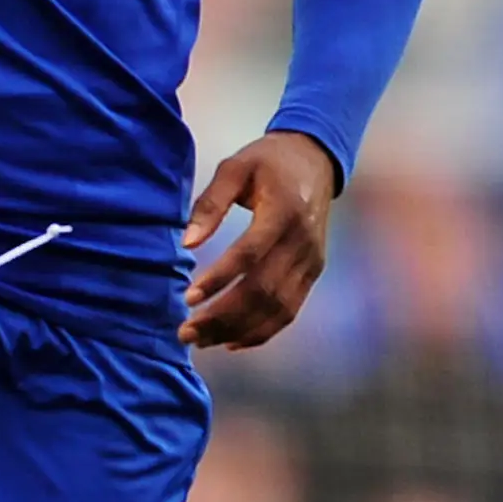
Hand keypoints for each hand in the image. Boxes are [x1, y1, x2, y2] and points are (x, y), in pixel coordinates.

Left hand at [179, 130, 336, 350]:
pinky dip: (261, 332)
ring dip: (238, 330)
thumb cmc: (268, 161)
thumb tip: (187, 243)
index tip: (188, 297)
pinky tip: (231, 341)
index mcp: (284, 211)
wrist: (316, 160)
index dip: (219, 279)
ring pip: (276, 308)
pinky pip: (289, 311)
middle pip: (263, 290)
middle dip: (223, 317)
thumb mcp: (235, 168)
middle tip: (186, 332)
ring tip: (202, 341)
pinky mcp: (313, 273)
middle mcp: (302, 241)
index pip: (250, 254)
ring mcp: (312, 261)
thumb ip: (210, 203)